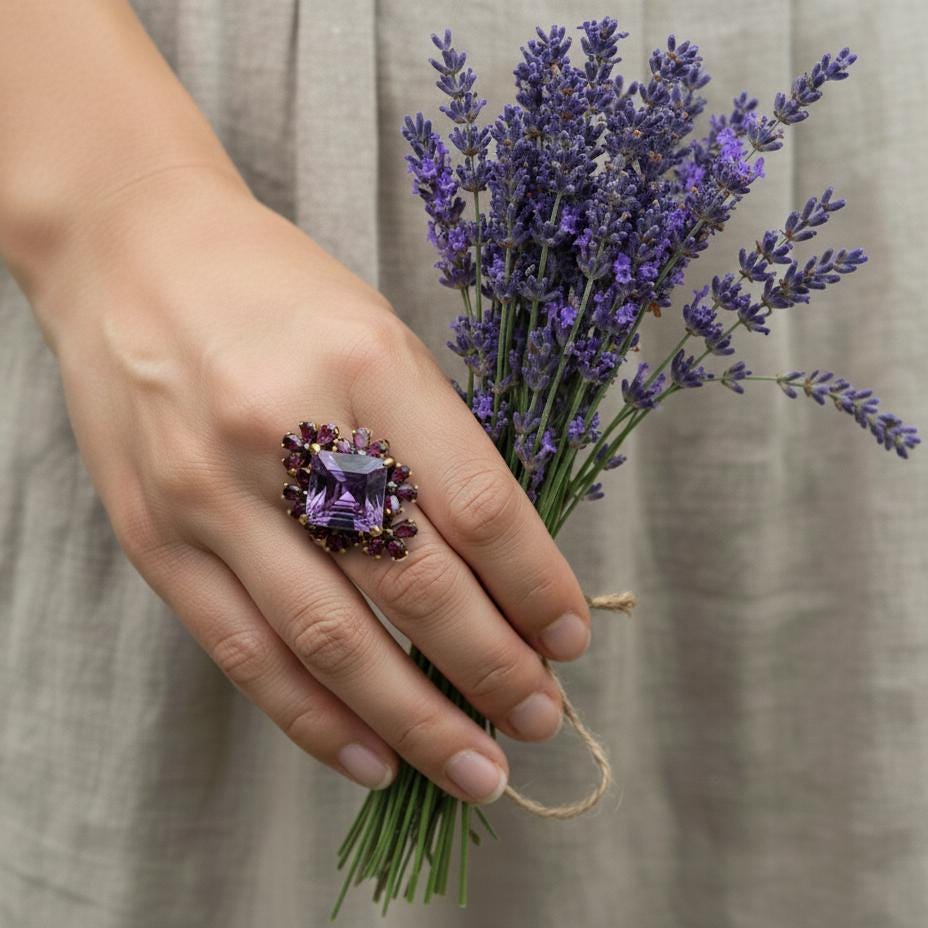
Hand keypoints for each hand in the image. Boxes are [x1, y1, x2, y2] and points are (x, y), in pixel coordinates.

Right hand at [40, 166, 592, 803]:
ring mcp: (211, 494)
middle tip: (539, 718)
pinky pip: (245, 652)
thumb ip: (433, 443)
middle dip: (491, 668)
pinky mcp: (157, 538)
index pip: (477, 505)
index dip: (536, 585)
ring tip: (475, 769)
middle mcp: (285, 433)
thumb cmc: (277, 293)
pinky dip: (316, 720)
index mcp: (365, 365)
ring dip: (415, 721)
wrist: (132, 255)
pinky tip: (373, 759)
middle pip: (413, 583)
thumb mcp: (378, 336)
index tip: (569, 637)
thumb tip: (499, 566)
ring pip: (332, 640)